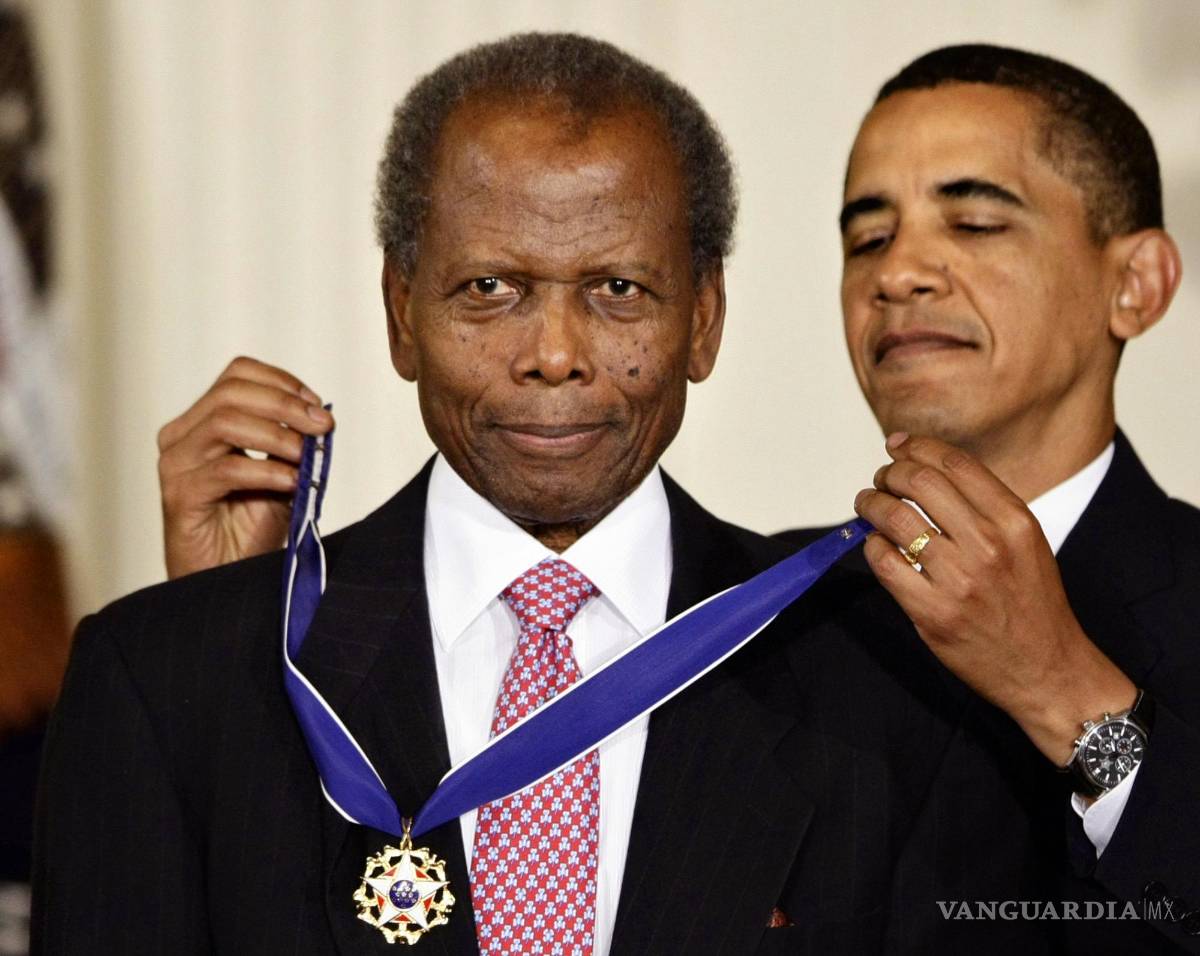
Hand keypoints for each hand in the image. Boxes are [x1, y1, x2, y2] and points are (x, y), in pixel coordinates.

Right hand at [157, 357, 333, 579]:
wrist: (228, 577)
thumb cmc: (251, 526)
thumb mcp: (282, 473)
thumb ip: (294, 443)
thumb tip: (321, 417)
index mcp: (202, 421)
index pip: (238, 374)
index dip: (282, 382)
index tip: (318, 406)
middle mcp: (181, 436)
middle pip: (231, 392)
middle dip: (286, 405)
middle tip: (322, 427)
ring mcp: (176, 464)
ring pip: (225, 422)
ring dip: (278, 436)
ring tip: (306, 457)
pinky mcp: (179, 495)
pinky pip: (226, 469)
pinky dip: (267, 471)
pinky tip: (292, 482)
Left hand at [852, 433, 1134, 764]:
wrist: (1047, 669)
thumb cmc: (1032, 602)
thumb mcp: (1026, 542)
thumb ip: (984, 506)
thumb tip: (927, 468)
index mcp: (1014, 521)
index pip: (955, 463)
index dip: (917, 446)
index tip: (897, 445)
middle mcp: (988, 544)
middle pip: (919, 482)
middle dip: (890, 472)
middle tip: (881, 479)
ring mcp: (959, 579)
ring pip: (894, 518)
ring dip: (871, 504)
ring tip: (867, 504)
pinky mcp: (933, 612)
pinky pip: (884, 563)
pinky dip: (872, 546)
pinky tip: (876, 545)